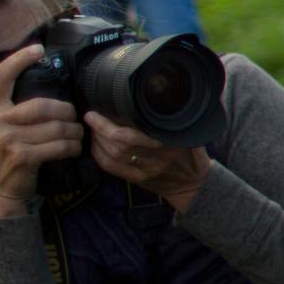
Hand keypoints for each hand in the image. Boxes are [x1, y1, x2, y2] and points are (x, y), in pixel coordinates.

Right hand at [0, 46, 82, 218]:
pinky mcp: (22, 156)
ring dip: (73, 132)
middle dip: (66, 112)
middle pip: (43, 105)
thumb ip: (9, 109)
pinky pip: (59, 145)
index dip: (19, 59)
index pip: (0, 76)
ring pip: (56, 126)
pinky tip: (73, 148)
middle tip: (73, 118)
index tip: (38, 49)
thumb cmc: (1, 158)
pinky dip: (72, 147)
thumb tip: (42, 87)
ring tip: (76, 135)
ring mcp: (6, 139)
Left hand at [84, 113, 211, 211]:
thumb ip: (175, 121)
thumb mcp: (190, 134)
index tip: (97, 112)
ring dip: (97, 142)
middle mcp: (154, 159)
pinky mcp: (136, 179)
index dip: (109, 126)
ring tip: (92, 129)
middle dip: (99, 130)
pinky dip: (99, 156)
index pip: (131, 136)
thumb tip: (161, 98)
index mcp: (168, 145)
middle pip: (117, 146)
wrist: (193, 185)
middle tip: (91, 117)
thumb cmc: (192, 155)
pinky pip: (111, 168)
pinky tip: (95, 146)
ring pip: (112, 156)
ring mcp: (144, 171)